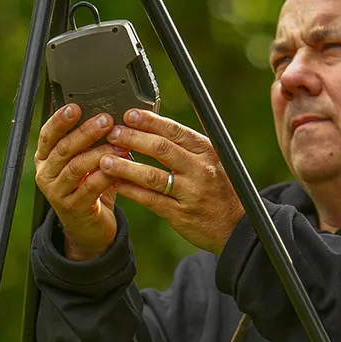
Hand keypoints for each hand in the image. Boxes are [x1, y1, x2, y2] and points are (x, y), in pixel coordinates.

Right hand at [34, 104, 127, 260]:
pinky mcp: (73, 207)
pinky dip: (106, 175)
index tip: (76, 106)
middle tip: (106, 120)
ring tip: (120, 145)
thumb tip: (102, 110)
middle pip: (64, 148)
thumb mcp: (83, 162)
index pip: (48, 135)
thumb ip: (87, 141)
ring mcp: (57, 192)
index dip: (60, 120)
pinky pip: (90, 187)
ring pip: (77, 167)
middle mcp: (46, 174)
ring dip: (100, 153)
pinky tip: (120, 168)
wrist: (89, 228)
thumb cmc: (88, 188)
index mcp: (45, 158)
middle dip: (86, 132)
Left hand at [99, 110, 244, 254]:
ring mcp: (190, 193)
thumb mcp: (211, 161)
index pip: (174, 130)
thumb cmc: (218, 190)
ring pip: (152, 176)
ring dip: (126, 166)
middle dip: (133, 139)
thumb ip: (186, 146)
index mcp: (207, 151)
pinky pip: (150, 200)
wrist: (236, 227)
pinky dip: (131, 191)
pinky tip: (116, 184)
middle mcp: (200, 170)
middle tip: (112, 133)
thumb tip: (153, 124)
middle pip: (161, 149)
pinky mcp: (180, 214)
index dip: (149, 121)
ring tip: (104, 160)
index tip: (129, 114)